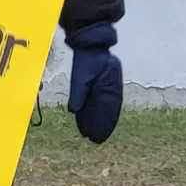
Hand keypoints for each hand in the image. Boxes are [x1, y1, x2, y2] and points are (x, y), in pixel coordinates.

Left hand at [66, 23, 122, 143]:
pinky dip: (99, 112)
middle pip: (107, 111)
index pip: (105, 109)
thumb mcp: (80, 75)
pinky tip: (92, 121)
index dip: (100, 124)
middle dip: (101, 126)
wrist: (92, 45)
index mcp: (108, 86)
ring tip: (95, 135)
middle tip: (95, 140)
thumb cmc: (87, 59)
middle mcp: (112, 89)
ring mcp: (110, 87)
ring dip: (102, 122)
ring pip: (106, 108)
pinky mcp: (107, 86)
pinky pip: (104, 102)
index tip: (94, 135)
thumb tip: (73, 110)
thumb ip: (78, 93)